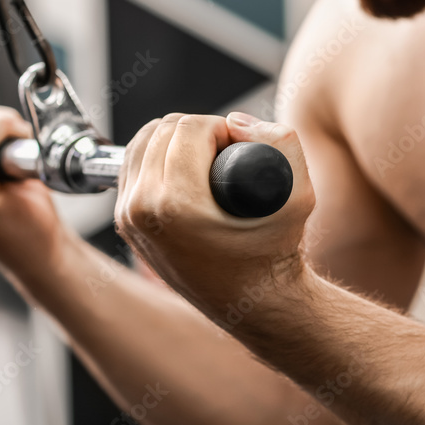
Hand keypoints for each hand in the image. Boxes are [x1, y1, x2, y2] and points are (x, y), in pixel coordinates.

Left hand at [114, 112, 315, 315]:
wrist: (256, 302)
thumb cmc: (275, 254)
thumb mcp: (299, 196)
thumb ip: (281, 141)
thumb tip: (236, 122)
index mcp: (175, 205)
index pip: (189, 127)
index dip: (222, 128)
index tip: (240, 147)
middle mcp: (143, 211)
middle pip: (163, 130)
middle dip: (199, 132)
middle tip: (227, 153)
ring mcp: (129, 219)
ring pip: (143, 142)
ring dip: (176, 141)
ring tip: (207, 161)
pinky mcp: (126, 223)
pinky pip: (133, 167)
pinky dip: (157, 158)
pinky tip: (185, 171)